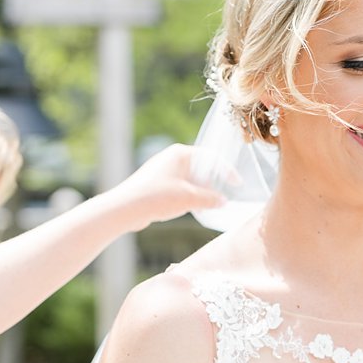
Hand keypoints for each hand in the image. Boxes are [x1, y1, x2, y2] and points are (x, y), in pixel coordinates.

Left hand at [105, 144, 224, 228]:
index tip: (237, 184)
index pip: (211, 158)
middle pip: (200, 168)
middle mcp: (171, 158)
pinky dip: (188, 195)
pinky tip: (188, 208)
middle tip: (220, 197)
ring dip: (200, 191)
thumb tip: (223, 201)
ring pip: (190, 179)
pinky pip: (179, 186)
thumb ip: (211, 198)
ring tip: (205, 205)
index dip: (227, 171)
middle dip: (212, 183)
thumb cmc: (158, 197)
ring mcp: (162, 170)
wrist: (125, 208)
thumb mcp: (191, 198)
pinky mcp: (155, 183)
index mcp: (181, 154)